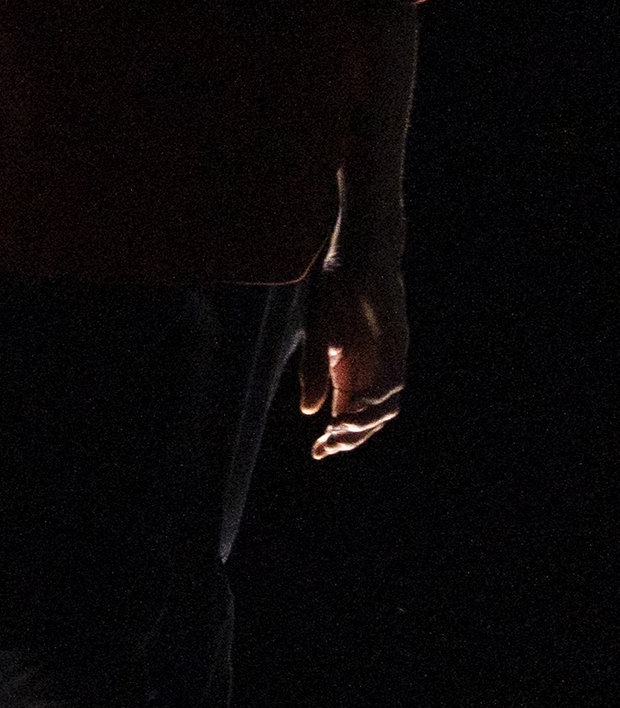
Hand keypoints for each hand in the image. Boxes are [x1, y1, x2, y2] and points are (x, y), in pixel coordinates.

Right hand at [299, 255, 406, 457]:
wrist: (357, 254)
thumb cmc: (334, 289)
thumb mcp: (316, 334)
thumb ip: (314, 372)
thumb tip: (309, 413)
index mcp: (348, 370)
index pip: (347, 414)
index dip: (335, 436)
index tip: (317, 452)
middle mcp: (371, 369)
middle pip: (368, 417)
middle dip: (349, 438)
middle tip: (326, 447)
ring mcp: (387, 359)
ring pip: (385, 407)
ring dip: (364, 425)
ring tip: (340, 431)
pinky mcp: (398, 346)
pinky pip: (393, 383)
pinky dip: (377, 401)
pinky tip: (356, 407)